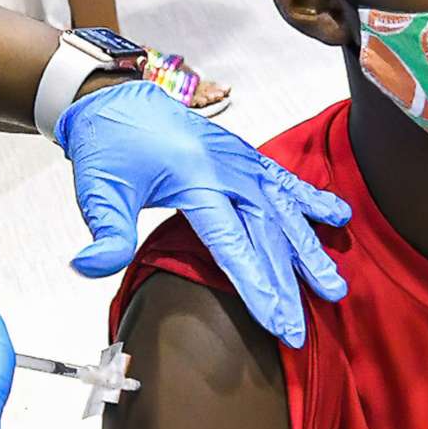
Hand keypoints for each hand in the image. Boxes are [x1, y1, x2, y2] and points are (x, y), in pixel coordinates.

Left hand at [55, 81, 351, 348]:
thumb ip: (103, 232)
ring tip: (333, 287)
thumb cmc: (108, 146)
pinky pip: (284, 179)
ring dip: (309, 250)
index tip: (278, 322)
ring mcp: (240, 161)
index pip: (233, 244)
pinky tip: (339, 217)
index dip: (258, 286)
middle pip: (266, 234)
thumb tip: (88, 268)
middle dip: (287, 284)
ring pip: (284, 210)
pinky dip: (312, 199)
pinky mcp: (242, 156)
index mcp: (196, 179)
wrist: (114, 99)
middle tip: (301, 329)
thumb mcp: (98, 190)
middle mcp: (227, 169)